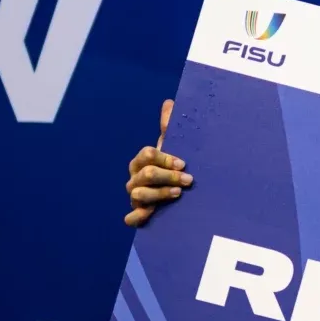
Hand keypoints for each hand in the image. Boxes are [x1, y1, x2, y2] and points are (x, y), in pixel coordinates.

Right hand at [124, 99, 191, 226]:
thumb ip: (171, 127)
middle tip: (189, 179)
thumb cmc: (174, 168)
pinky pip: (130, 218)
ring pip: (139, 195)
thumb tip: (169, 102)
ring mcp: (134, 197)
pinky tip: (150, 214)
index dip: (165, 158)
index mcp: (141, 161)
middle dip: (168, 176)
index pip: (147, 155)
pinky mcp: (138, 214)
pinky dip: (138, 217)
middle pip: (145, 175)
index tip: (183, 162)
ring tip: (179, 192)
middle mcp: (135, 178)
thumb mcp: (174, 147)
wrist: (178, 193)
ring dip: (160, 194)